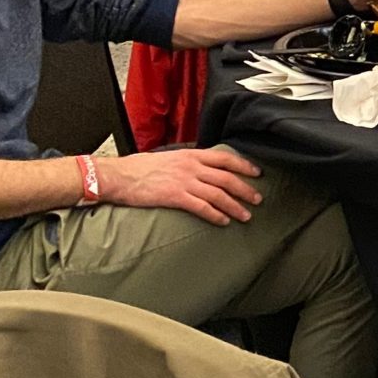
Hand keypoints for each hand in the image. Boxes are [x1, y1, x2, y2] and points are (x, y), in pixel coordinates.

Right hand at [100, 144, 261, 225]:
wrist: (119, 176)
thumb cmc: (139, 168)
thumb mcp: (168, 158)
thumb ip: (186, 163)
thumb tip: (199, 170)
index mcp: (190, 155)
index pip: (225, 158)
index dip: (243, 166)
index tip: (257, 173)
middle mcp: (191, 166)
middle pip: (226, 178)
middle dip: (245, 189)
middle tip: (257, 200)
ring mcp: (184, 181)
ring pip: (218, 194)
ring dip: (234, 206)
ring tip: (245, 216)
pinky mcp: (175, 196)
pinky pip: (202, 207)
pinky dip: (215, 215)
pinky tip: (223, 222)